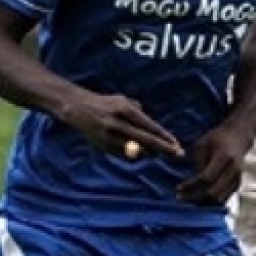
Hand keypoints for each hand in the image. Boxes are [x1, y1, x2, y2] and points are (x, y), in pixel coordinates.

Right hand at [64, 89, 183, 158]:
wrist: (76, 107)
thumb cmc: (106, 103)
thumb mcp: (123, 100)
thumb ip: (140, 114)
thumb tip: (156, 132)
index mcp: (124, 109)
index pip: (150, 126)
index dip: (165, 137)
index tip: (177, 145)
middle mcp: (117, 123)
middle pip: (146, 140)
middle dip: (164, 149)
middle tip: (179, 155)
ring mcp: (109, 135)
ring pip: (136, 150)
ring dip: (149, 154)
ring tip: (157, 154)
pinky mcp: (102, 145)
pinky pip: (124, 154)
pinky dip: (133, 155)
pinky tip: (138, 152)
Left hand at [176, 123, 251, 204]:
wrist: (238, 136)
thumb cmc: (216, 139)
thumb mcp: (202, 145)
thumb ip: (199, 163)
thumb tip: (193, 183)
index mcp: (224, 157)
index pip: (206, 178)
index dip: (191, 185)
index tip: (178, 188)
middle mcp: (233, 170)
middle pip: (214, 192)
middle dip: (196, 197)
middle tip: (182, 197)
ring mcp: (237, 178)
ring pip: (219, 199)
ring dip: (203, 202)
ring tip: (189, 199)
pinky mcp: (238, 184)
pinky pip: (223, 198)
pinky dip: (210, 200)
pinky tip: (199, 197)